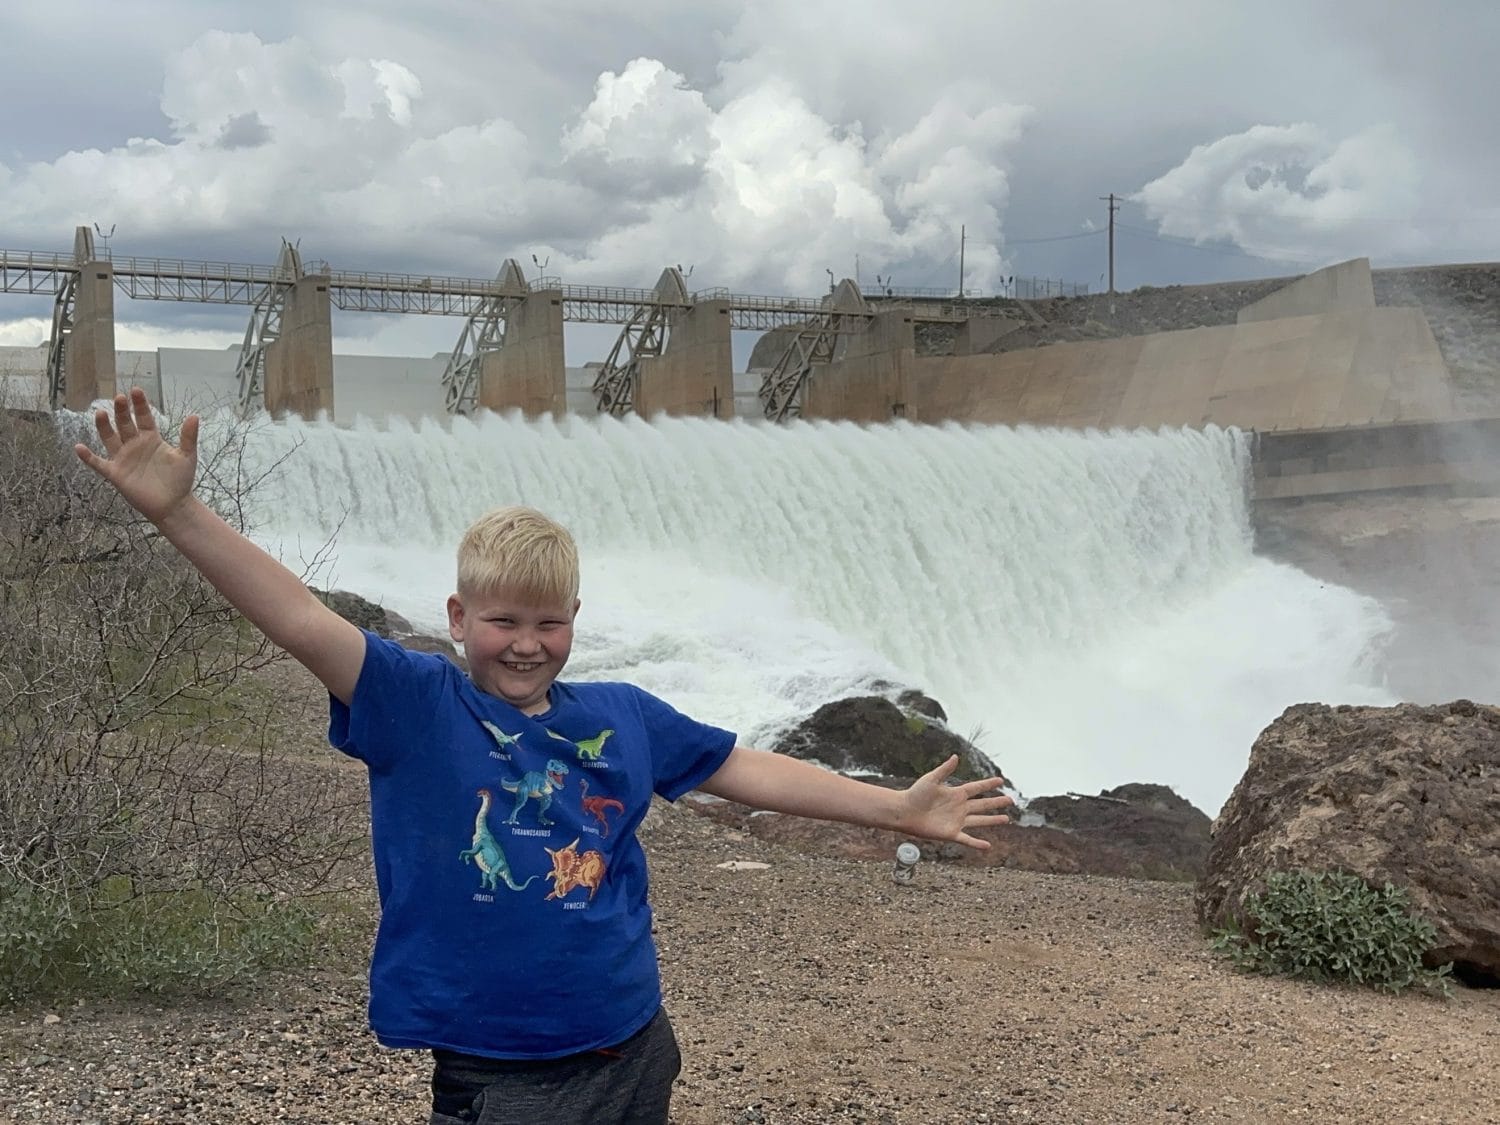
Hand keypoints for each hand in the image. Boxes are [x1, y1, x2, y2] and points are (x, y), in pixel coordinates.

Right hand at [75, 387, 200, 524]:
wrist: (173, 505)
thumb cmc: (180, 480)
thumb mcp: (186, 457)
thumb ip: (188, 437)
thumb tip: (194, 416)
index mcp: (151, 439)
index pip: (143, 417)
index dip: (140, 405)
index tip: (136, 391)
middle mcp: (135, 445)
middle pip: (125, 424)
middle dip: (122, 411)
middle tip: (120, 398)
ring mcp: (124, 458)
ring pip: (110, 438)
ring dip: (104, 427)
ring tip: (100, 413)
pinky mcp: (116, 474)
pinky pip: (98, 464)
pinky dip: (88, 457)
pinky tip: (79, 447)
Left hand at [895, 755, 1013, 849]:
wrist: (904, 812)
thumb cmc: (915, 794)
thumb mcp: (931, 779)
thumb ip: (945, 770)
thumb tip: (956, 756)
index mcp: (956, 793)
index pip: (977, 788)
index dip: (988, 785)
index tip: (1001, 780)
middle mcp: (959, 807)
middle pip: (983, 804)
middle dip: (996, 803)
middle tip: (1011, 800)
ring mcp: (957, 821)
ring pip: (980, 820)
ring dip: (993, 820)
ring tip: (1006, 819)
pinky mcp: (951, 833)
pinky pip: (968, 839)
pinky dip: (977, 844)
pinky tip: (988, 846)